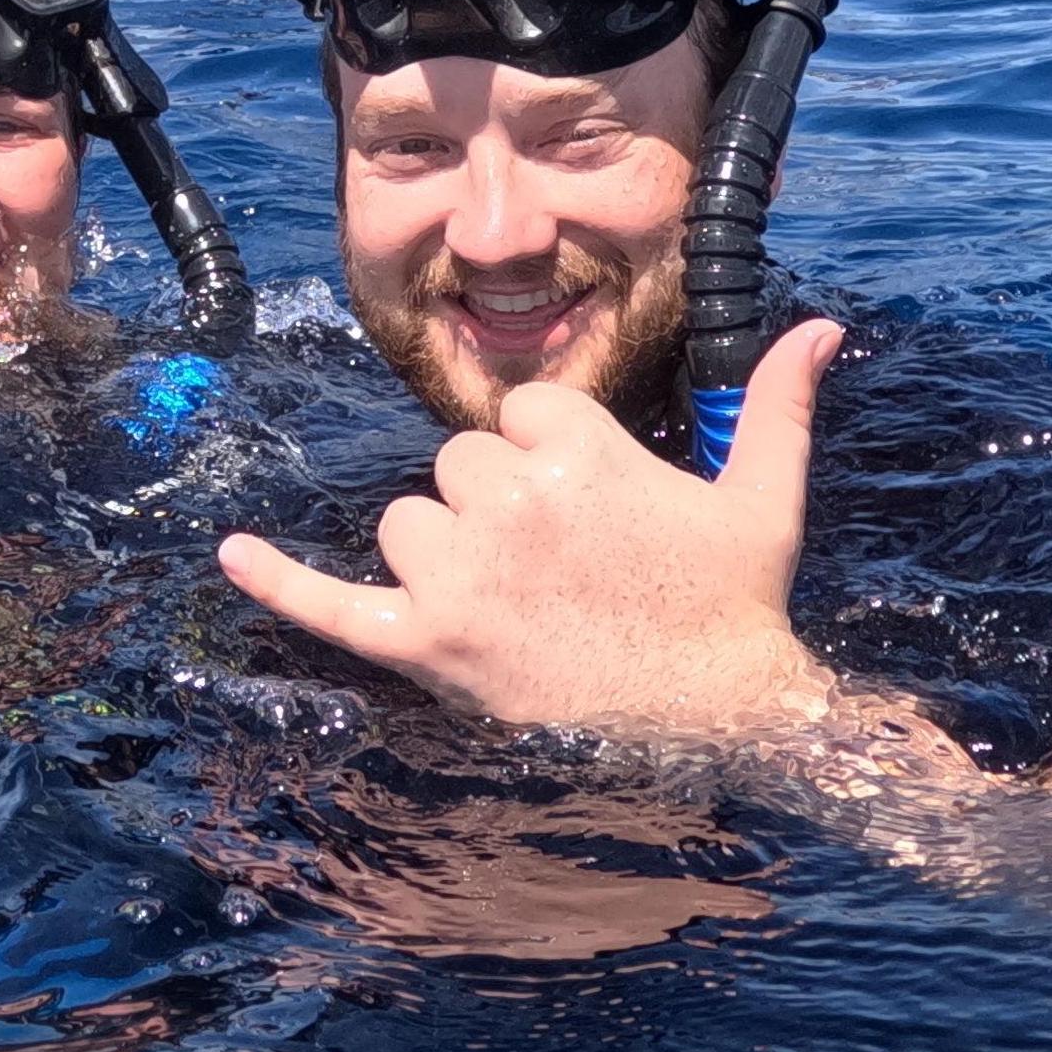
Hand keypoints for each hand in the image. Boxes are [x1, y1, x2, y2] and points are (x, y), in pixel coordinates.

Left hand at [218, 316, 845, 742]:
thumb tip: (822, 326)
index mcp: (583, 457)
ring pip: (409, 522)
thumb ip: (776, 403)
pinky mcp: (429, 647)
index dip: (555, 454)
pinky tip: (230, 554)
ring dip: (445, 551)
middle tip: (566, 565)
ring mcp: (464, 579)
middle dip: (501, 503)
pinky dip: (280, 582)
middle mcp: (513, 505)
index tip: (595, 505)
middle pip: (460, 464)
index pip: (524, 412)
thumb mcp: (765, 499)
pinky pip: (334, 605)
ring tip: (519, 600)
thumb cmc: (737, 609)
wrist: (720, 726)